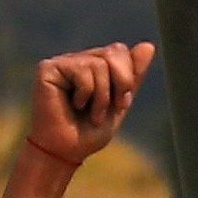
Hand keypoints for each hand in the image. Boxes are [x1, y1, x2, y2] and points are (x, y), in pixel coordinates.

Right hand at [27, 42, 151, 168]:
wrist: (66, 152)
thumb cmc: (89, 132)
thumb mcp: (119, 103)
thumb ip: (132, 76)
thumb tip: (149, 45)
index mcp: (93, 65)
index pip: (119, 51)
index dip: (127, 78)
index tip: (121, 104)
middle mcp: (77, 60)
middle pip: (113, 52)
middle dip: (120, 83)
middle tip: (109, 108)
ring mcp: (62, 63)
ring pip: (99, 64)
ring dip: (102, 96)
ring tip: (90, 113)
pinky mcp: (48, 69)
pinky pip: (82, 70)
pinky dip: (86, 93)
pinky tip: (73, 105)